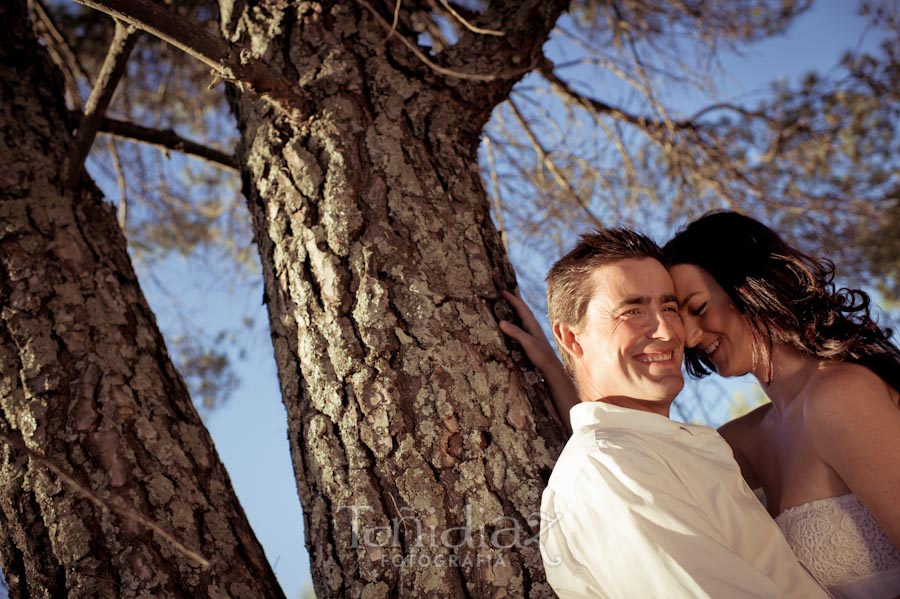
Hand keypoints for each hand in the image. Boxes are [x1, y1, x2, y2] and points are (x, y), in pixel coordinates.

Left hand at [500, 290, 576, 435]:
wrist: (557, 380)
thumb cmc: (543, 369)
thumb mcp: (530, 355)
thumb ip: (522, 345)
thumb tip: (512, 341)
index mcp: (534, 334)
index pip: (524, 314)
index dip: (515, 303)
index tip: (505, 292)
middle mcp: (536, 333)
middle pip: (524, 311)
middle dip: (514, 299)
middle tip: (502, 288)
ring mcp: (536, 340)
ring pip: (525, 319)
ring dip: (514, 307)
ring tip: (503, 296)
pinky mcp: (534, 349)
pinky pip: (522, 336)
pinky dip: (512, 329)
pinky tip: (501, 323)